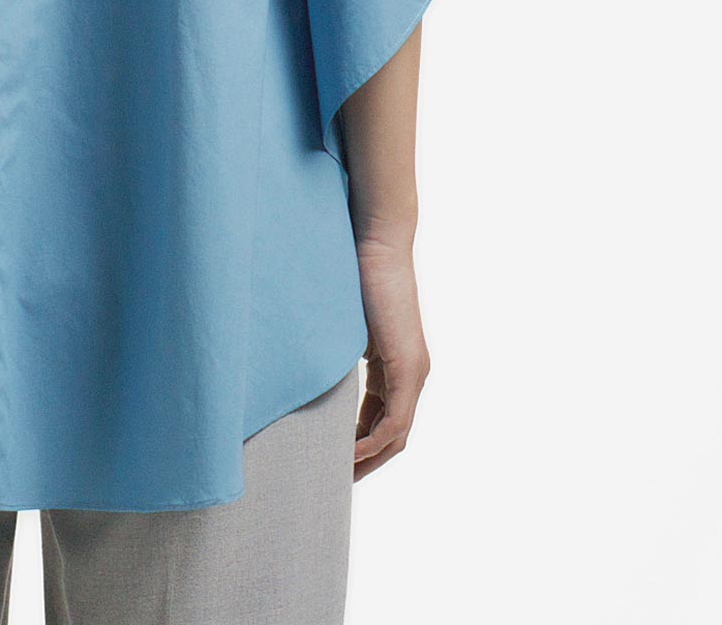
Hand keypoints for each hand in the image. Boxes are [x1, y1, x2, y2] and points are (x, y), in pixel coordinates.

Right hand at [352, 232, 429, 479]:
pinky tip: (350, 452)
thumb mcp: (344, 325)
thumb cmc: (353, 272)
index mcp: (398, 364)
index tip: (336, 460)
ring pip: (396, 433)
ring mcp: (414, 371)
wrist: (376, 241)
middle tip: (338, 480)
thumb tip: (307, 364)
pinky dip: (372, 440)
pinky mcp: (408, 366)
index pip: (384, 419)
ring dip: (369, 458)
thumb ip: (337, 351)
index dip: (361, 444)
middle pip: (394, 435)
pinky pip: (394, 420)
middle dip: (367, 461)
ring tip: (341, 475)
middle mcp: (413, 372)